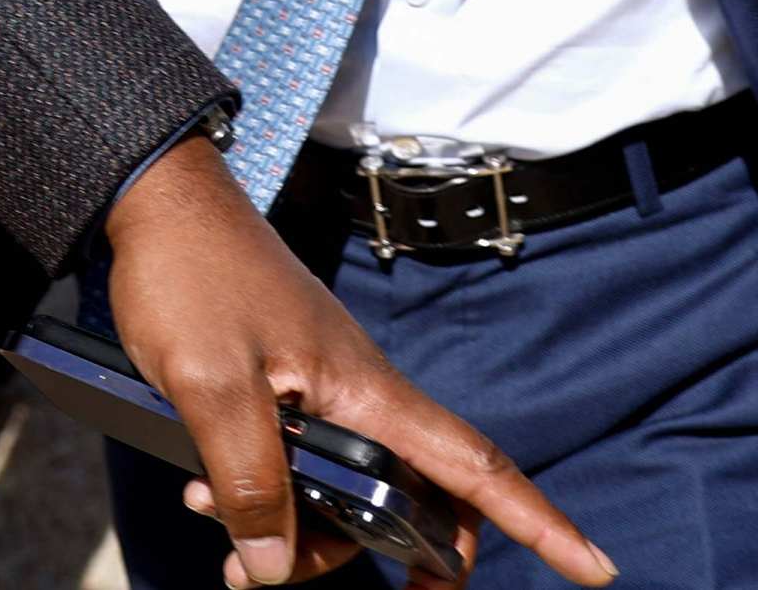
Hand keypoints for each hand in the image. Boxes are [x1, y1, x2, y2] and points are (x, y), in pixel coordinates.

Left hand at [104, 136, 612, 587]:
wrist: (160, 204)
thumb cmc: (193, 278)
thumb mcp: (211, 388)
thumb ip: (248, 481)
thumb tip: (271, 567)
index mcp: (368, 393)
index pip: (474, 468)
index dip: (540, 522)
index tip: (597, 567)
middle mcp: (361, 397)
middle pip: (408, 503)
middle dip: (370, 560)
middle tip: (279, 581)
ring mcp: (325, 394)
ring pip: (343, 496)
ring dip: (291, 533)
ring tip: (218, 533)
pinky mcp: (287, 391)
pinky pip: (300, 468)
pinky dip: (264, 499)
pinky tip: (206, 496)